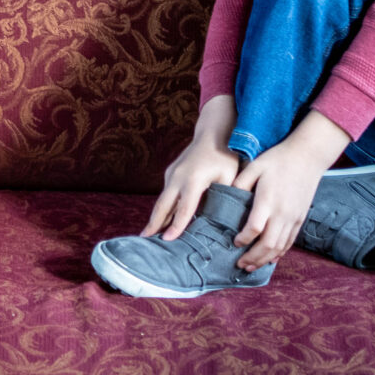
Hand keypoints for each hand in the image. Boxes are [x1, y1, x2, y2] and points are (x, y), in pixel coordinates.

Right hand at [144, 94, 243, 240]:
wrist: (213, 134)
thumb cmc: (226, 158)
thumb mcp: (230, 179)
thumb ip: (223, 199)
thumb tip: (222, 223)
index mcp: (193, 180)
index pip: (183, 209)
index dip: (176, 226)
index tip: (168, 240)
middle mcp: (177, 177)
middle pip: (163, 205)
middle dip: (154, 223)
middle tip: (144, 241)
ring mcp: (172, 174)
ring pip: (162, 200)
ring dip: (156, 217)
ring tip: (150, 235)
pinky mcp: (171, 173)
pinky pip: (165, 194)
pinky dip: (162, 209)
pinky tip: (161, 221)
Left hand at [231, 108, 351, 269]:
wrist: (307, 157)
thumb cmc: (278, 159)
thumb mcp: (255, 166)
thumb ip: (240, 182)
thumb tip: (227, 196)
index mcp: (268, 200)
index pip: (254, 228)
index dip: (243, 239)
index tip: (233, 243)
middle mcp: (282, 213)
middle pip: (268, 244)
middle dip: (253, 258)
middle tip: (239, 265)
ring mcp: (293, 218)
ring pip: (280, 247)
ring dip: (264, 259)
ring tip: (251, 266)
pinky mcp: (300, 218)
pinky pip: (290, 242)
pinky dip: (279, 253)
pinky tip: (270, 259)